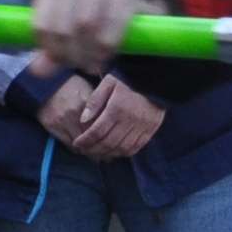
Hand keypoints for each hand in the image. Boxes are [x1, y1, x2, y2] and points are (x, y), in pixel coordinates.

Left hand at [30, 0, 146, 76]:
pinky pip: (114, 21)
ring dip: (91, 51)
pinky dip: (110, 43)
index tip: (64, 63)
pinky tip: (109, 52)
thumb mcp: (66, 38)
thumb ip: (50, 53)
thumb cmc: (91, 22)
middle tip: (83, 65)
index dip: (53, 52)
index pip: (42, 26)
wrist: (128, 7)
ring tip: (96, 61)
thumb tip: (38, 70)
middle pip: (64, 27)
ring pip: (87, 23)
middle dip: (74, 54)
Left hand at [38, 72, 162, 160]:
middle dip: (93, 149)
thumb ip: (94, 100)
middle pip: (108, 142)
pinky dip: (124, 152)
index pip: (97, 131)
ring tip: (98, 152)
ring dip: (108, 153)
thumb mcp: (108, 83)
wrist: (154, 79)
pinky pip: (136, 147)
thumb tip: (83, 119)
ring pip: (122, 148)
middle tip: (84, 151)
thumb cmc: (127, 80)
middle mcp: (129, 120)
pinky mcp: (151, 129)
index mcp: (116, 108)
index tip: (77, 144)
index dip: (85, 140)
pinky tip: (115, 151)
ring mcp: (142, 126)